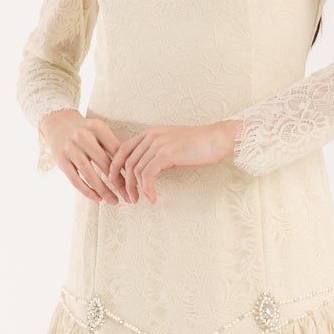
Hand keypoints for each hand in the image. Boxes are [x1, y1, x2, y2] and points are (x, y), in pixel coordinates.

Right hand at [38, 109, 132, 203]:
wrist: (57, 123)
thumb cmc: (85, 131)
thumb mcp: (99, 131)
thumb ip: (113, 147)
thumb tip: (132, 169)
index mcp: (97, 128)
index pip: (116, 151)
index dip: (127, 168)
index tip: (136, 182)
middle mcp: (83, 136)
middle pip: (105, 164)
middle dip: (119, 183)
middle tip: (130, 196)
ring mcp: (70, 149)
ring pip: (90, 175)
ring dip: (104, 191)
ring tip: (115, 201)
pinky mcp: (61, 160)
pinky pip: (76, 180)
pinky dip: (88, 191)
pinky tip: (98, 198)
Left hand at [106, 119, 242, 203]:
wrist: (218, 138)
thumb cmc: (199, 145)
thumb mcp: (173, 147)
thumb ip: (158, 155)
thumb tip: (148, 172)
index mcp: (151, 133)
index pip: (123, 149)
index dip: (116, 166)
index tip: (115, 182)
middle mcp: (151, 136)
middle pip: (126, 161)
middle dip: (124, 182)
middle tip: (128, 197)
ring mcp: (157, 144)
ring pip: (135, 169)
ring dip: (135, 188)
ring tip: (139, 200)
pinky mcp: (165, 154)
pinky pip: (147, 174)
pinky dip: (147, 188)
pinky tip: (153, 197)